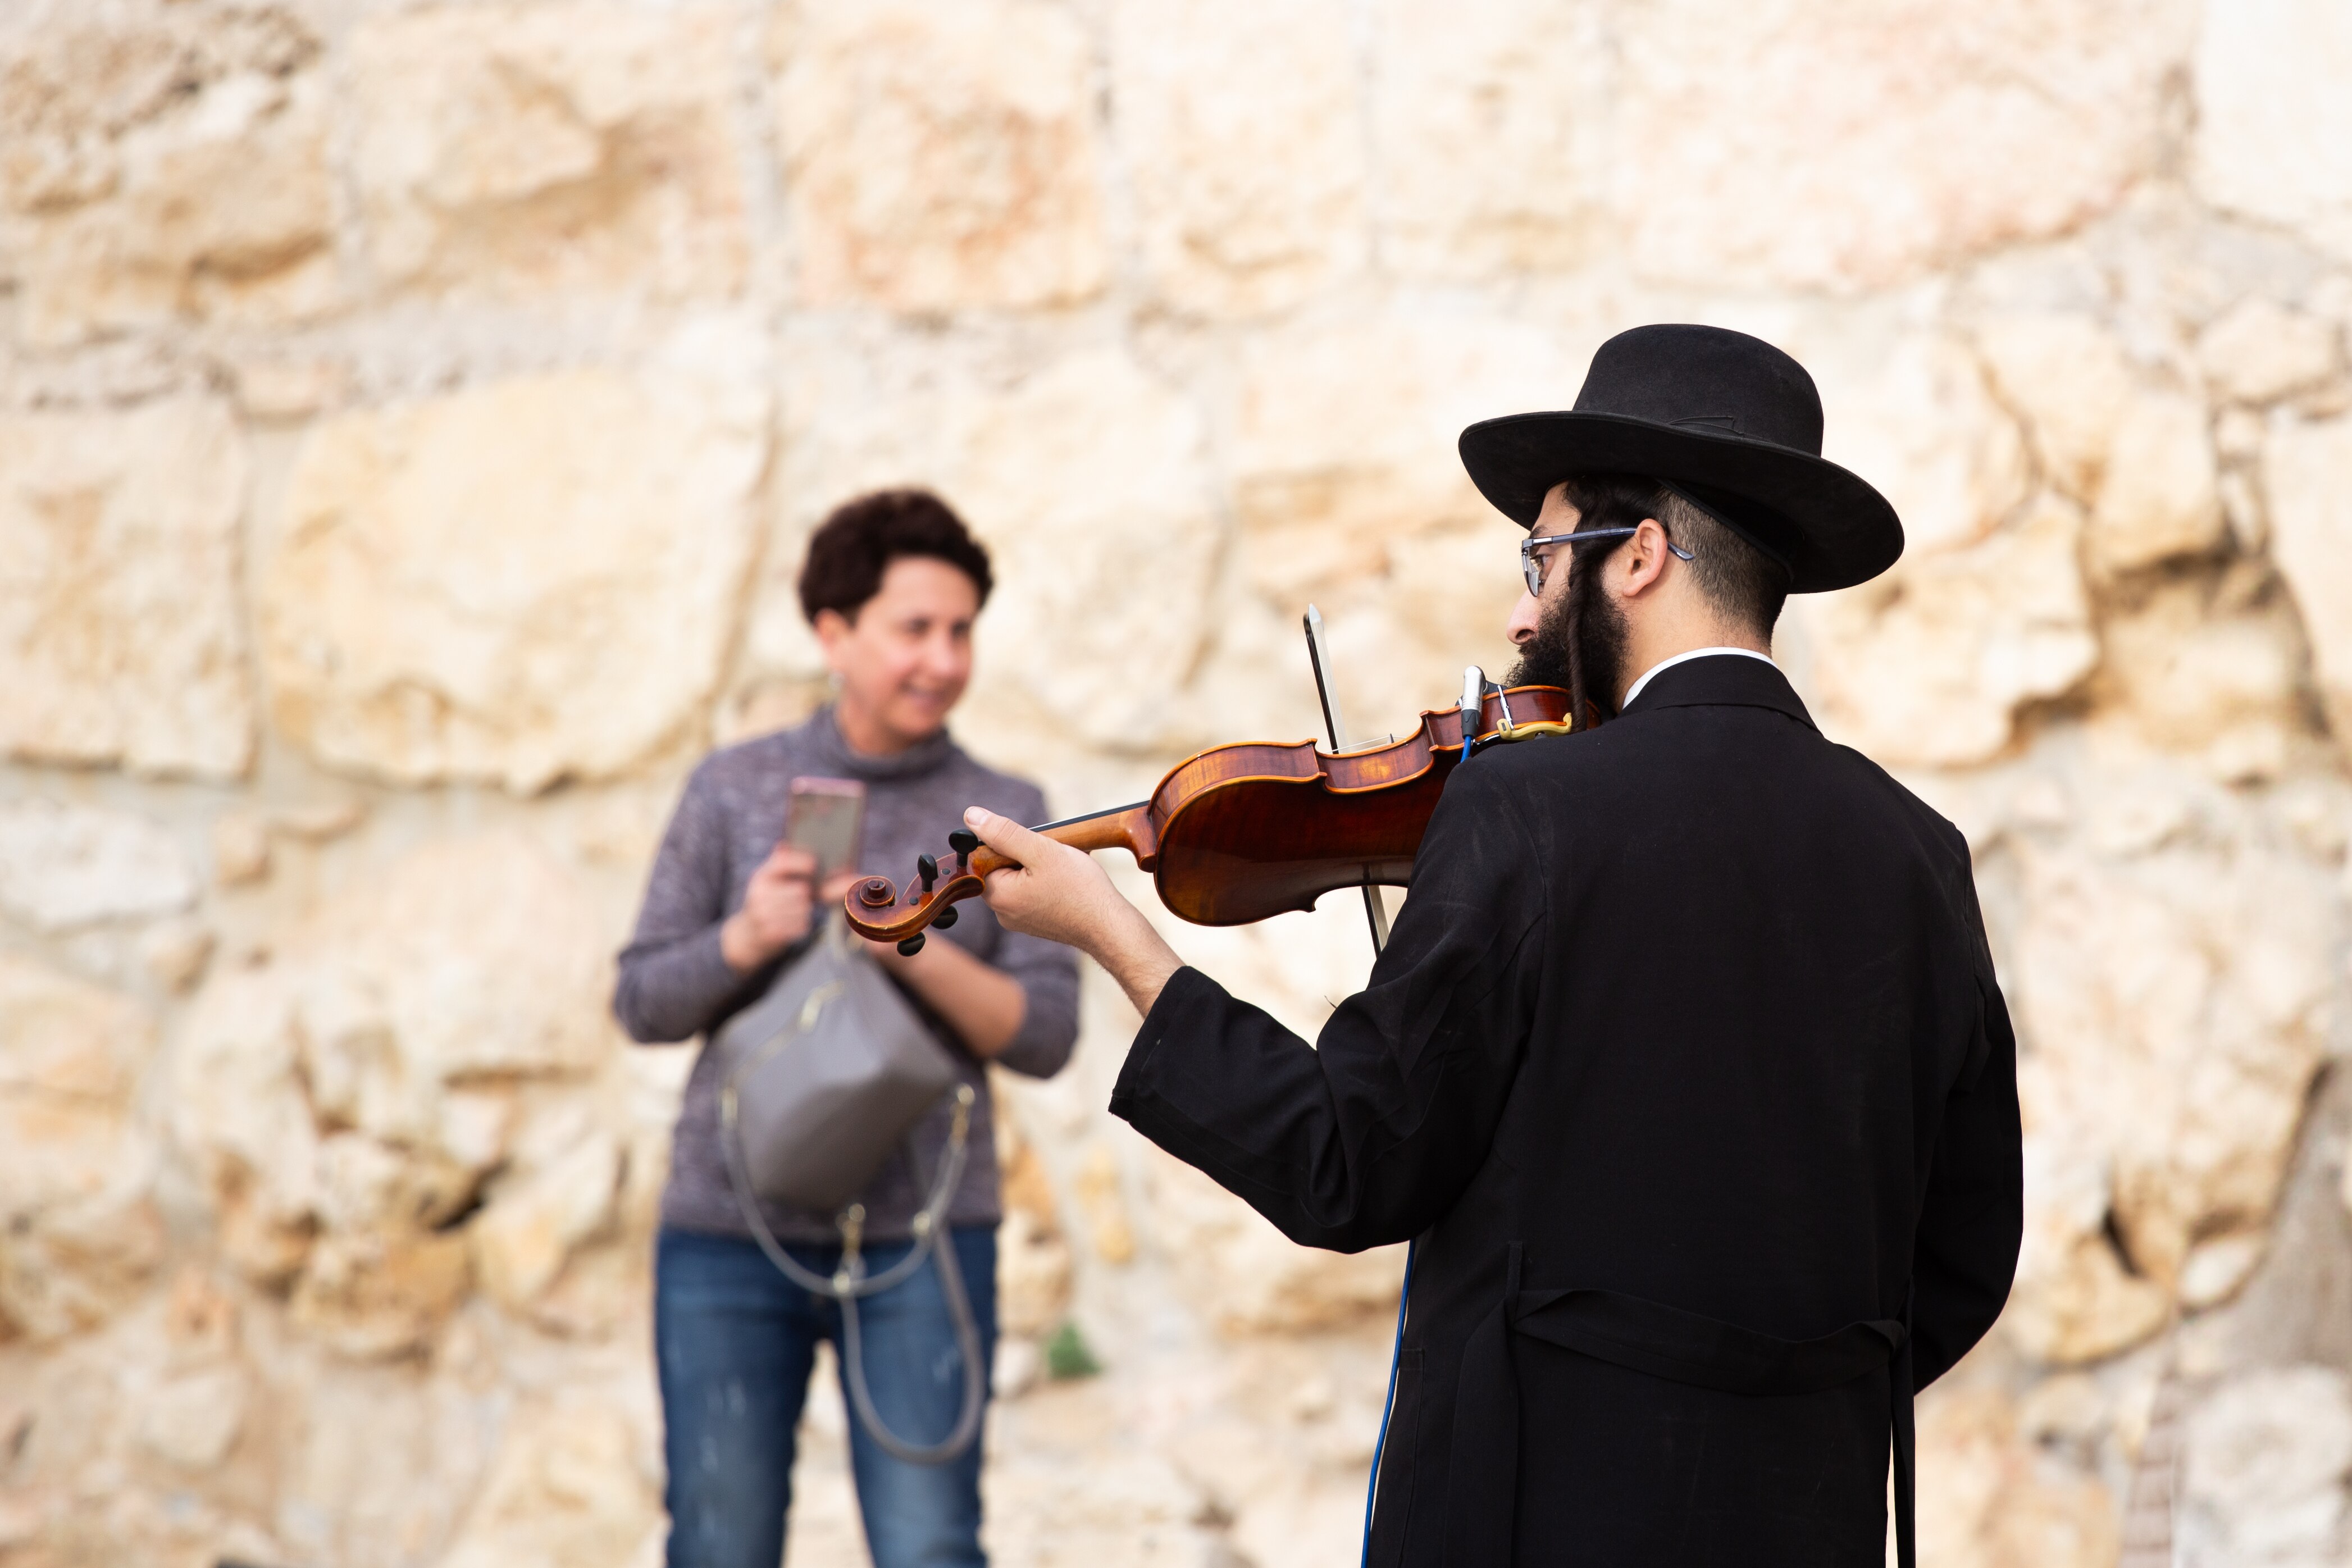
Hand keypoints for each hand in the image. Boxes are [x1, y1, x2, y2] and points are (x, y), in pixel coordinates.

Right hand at [721, 844, 861, 971]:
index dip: (801, 862)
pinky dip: (801, 925)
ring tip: (794, 912)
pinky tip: (790, 924)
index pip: (782, 862)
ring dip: (805, 911)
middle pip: (800, 891)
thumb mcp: (767, 881)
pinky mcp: (771, 932)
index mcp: (760, 877)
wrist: (748, 934)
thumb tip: (783, 843)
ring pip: (803, 909)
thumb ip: (779, 863)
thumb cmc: (767, 902)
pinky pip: (801, 925)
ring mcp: (763, 914)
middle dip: (806, 895)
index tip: (813, 865)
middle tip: (801, 898)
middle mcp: (759, 894)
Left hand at [960, 806, 1182, 1015]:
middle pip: (1004, 867)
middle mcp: (1003, 913)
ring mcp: (1021, 920)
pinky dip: (1050, 881)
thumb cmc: (1080, 890)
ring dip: (1041, 865)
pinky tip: (1070, 880)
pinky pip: (1035, 892)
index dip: (1011, 843)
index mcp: (997, 896)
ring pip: (1022, 878)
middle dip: (1029, 853)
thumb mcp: (1041, 851)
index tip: (1036, 846)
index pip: (986, 856)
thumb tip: (971, 816)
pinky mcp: (1038, 923)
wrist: (1110, 927)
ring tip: (1066, 868)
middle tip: (1054, 854)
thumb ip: (1004, 833)